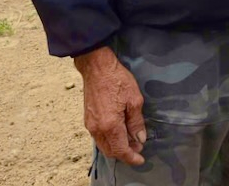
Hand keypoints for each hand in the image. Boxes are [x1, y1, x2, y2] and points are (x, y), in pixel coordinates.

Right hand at [74, 46, 146, 165]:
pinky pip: (99, 137)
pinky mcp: (88, 120)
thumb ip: (136, 122)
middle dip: (125, 153)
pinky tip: (120, 132)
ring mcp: (90, 125)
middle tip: (138, 148)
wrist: (97, 68)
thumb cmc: (118, 80)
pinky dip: (110, 140)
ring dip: (117, 147)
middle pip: (110, 151)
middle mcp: (97, 129)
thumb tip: (140, 139)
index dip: (131, 158)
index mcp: (110, 125)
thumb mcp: (134, 100)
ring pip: (103, 145)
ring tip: (131, 140)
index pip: (120, 150)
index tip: (141, 160)